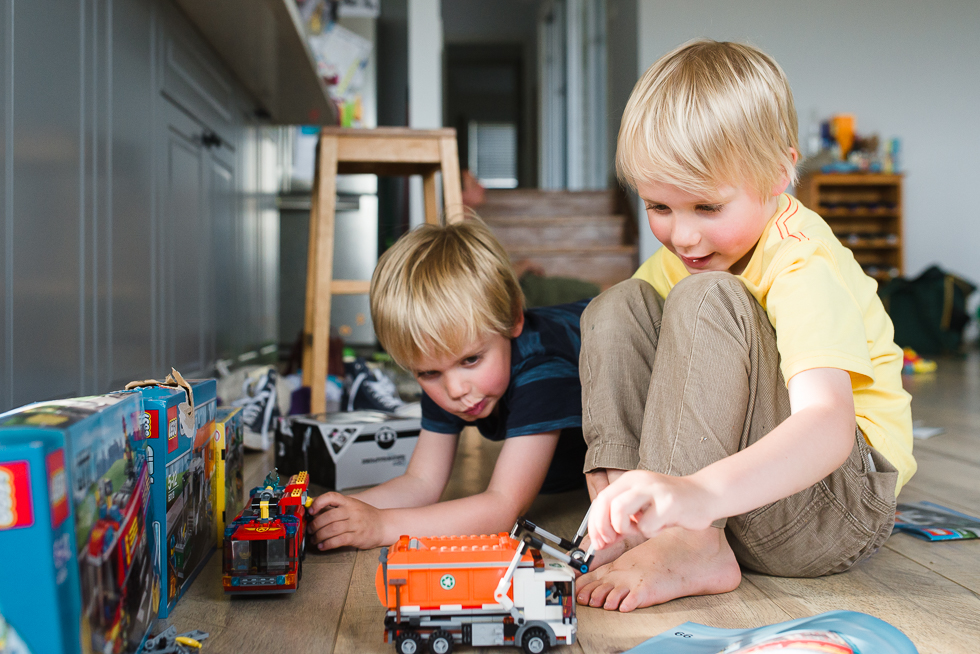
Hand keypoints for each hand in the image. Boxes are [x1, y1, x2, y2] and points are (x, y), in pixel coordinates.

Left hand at [307, 492, 385, 549]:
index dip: (318, 502)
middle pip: (329, 516)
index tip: (311, 510)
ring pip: (332, 529)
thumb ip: (335, 507)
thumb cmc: (365, 516)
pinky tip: (323, 546)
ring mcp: (355, 524)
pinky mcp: (357, 537)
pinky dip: (328, 544)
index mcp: (349, 502)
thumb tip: (314, 511)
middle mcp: (352, 511)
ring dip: (319, 536)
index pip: (331, 497)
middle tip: (310, 530)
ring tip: (314, 539)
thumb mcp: (352, 506)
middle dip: (315, 524)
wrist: (384, 525)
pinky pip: (339, 540)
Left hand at [587, 470, 717, 549]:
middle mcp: (639, 480)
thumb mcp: (642, 508)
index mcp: (630, 480)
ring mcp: (653, 490)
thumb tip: (601, 540)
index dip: (595, 523)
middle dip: (603, 527)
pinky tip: (663, 525)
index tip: (598, 541)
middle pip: (606, 503)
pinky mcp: (668, 503)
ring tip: (642, 529)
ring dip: (626, 528)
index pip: (601, 499)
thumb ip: (622, 521)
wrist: (705, 495)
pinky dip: (651, 532)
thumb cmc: (671, 505)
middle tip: (611, 541)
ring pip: (620, 510)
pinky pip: (646, 526)